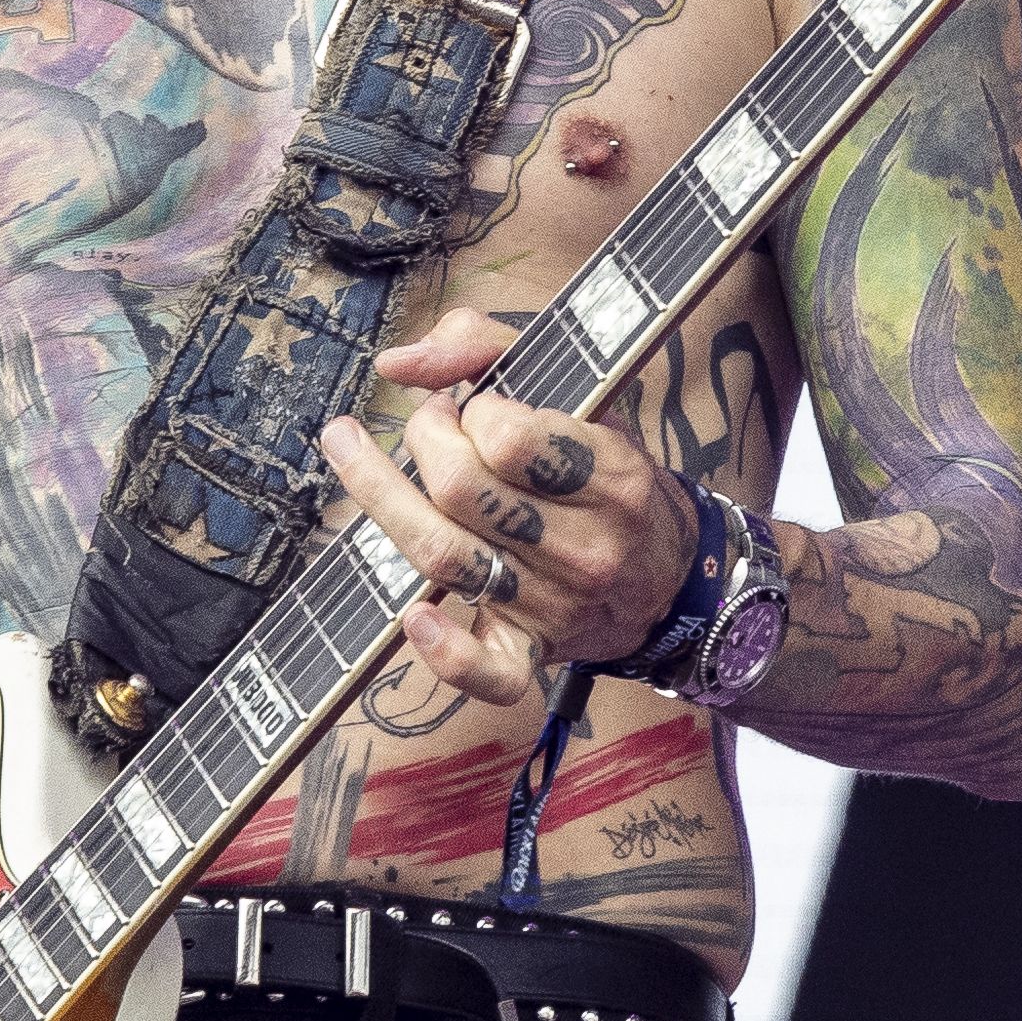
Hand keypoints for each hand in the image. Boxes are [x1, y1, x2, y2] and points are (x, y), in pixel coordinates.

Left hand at [313, 304, 702, 708]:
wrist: (672, 577)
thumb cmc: (609, 473)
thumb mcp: (580, 392)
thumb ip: (487, 348)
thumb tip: (397, 363)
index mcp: (611, 474)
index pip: (508, 437)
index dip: (470, 410)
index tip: (472, 406)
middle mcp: (585, 544)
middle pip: (460, 490)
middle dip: (423, 440)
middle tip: (430, 427)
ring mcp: (556, 604)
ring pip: (444, 556)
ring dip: (380, 498)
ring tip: (349, 449)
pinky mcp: (533, 651)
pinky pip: (487, 672)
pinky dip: (445, 655)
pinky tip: (415, 616)